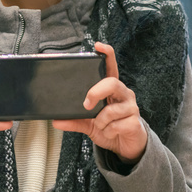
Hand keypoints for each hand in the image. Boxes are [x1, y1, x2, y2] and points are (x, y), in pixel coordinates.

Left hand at [53, 42, 147, 164]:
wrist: (125, 145)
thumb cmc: (108, 127)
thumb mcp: (87, 123)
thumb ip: (73, 120)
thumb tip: (56, 120)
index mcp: (111, 90)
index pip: (111, 67)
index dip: (107, 55)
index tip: (98, 46)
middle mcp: (123, 94)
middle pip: (112, 83)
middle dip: (95, 93)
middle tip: (86, 105)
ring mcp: (131, 107)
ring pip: (111, 110)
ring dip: (100, 122)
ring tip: (101, 126)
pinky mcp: (135, 122)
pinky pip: (116, 125)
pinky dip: (107, 132)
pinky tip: (110, 133)